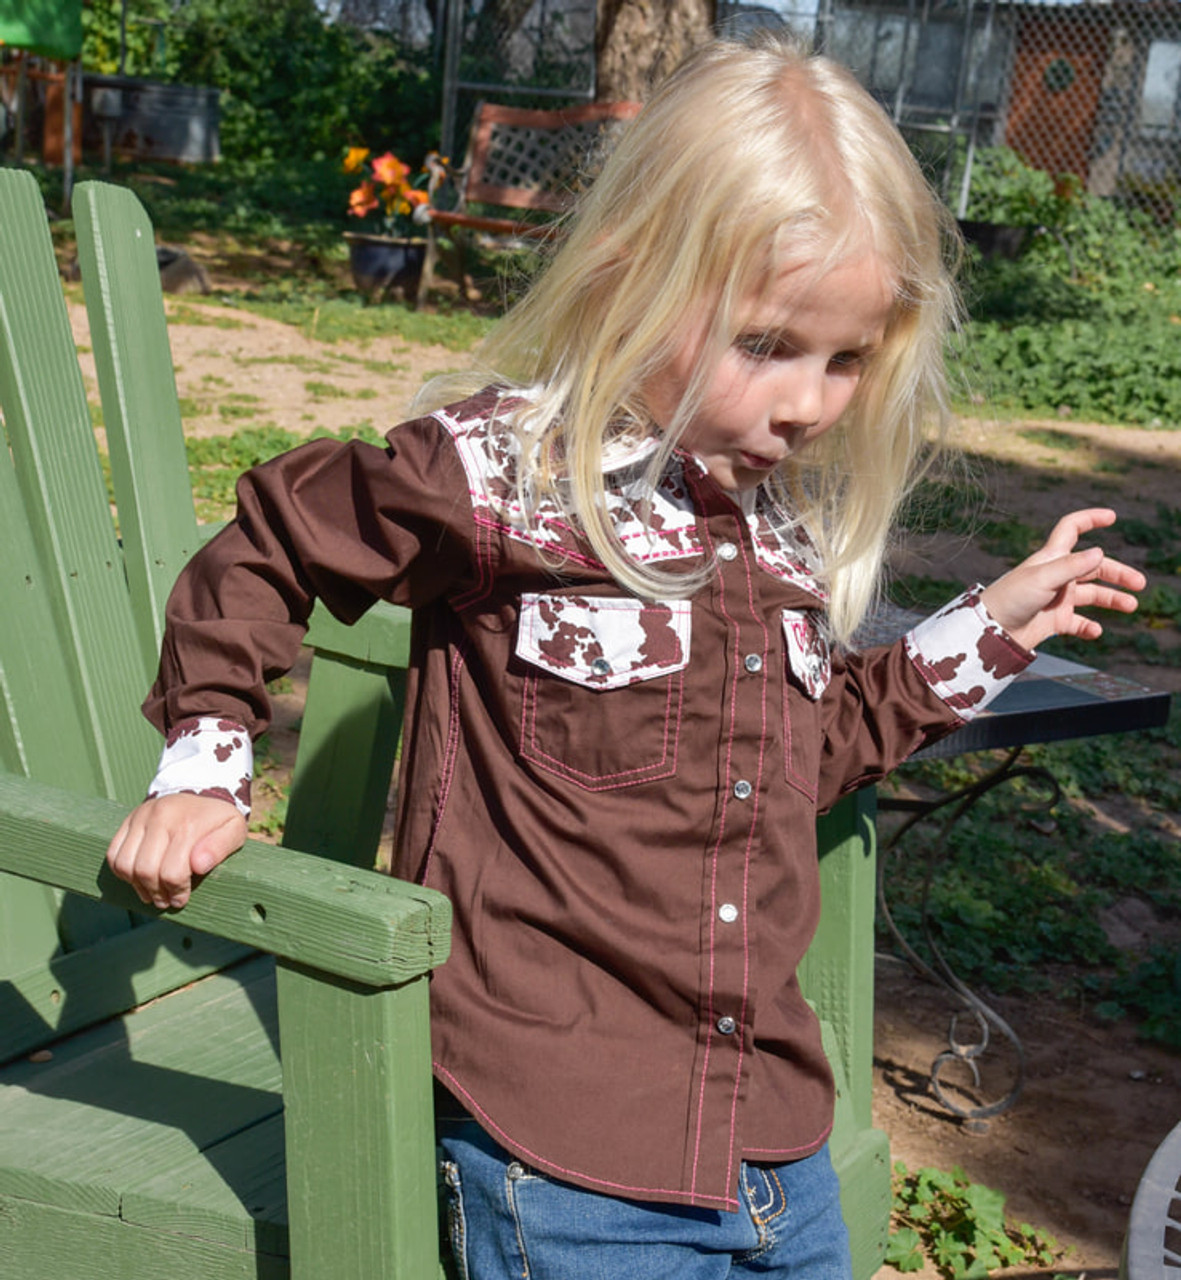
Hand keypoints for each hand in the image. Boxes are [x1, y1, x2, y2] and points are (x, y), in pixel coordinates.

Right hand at [106, 793, 247, 910]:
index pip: (172, 872)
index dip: (177, 892)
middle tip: (166, 900)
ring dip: (137, 886)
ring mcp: (141, 816)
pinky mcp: (129, 819)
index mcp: (188, 823)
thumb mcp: (234, 830)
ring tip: (152, 892)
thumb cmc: (218, 820)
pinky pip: (113, 853)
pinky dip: (122, 872)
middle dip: (156, 892)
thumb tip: (198, 865)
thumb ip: (220, 847)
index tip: (181, 899)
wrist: (201, 791)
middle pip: (145, 870)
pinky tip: (139, 877)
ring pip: (125, 864)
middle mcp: (161, 817)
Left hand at [980, 508, 1145, 651]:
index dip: (1090, 519)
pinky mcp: (1054, 620)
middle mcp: (1056, 576)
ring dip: (1112, 599)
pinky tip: (1095, 631)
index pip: (1071, 529)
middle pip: (1094, 567)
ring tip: (1130, 606)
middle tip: (1139, 584)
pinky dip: (1089, 626)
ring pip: (1092, 595)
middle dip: (1117, 573)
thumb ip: (1071, 566)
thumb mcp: (1042, 578)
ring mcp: (1057, 598)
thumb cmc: (1009, 599)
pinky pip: (1078, 623)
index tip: (1112, 516)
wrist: (991, 631)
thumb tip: (1099, 551)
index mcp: (1051, 558)